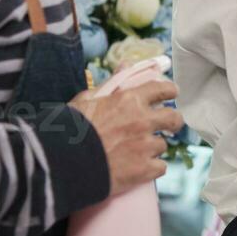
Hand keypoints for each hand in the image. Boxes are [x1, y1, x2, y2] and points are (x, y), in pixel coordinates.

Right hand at [70, 79, 182, 196]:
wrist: (63, 162)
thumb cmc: (69, 129)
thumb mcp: (87, 99)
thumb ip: (111, 83)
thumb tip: (126, 65)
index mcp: (130, 100)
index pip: (162, 89)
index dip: (170, 91)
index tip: (172, 94)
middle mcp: (142, 121)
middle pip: (173, 118)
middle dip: (173, 121)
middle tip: (169, 126)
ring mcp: (145, 146)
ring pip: (163, 145)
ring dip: (153, 148)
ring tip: (137, 152)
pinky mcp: (144, 170)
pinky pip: (160, 167)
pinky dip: (152, 168)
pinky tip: (140, 168)